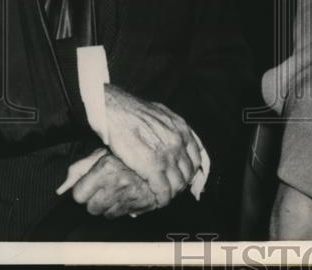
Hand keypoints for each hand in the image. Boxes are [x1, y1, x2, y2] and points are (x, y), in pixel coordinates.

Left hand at [60, 147, 157, 217]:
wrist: (157, 155)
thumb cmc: (125, 153)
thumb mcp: (100, 154)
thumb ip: (78, 170)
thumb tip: (60, 189)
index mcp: (106, 167)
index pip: (78, 195)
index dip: (83, 189)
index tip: (91, 183)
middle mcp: (119, 181)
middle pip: (92, 208)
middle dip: (95, 199)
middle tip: (105, 186)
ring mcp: (132, 193)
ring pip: (107, 214)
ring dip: (109, 205)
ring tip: (117, 189)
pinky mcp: (144, 202)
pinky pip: (123, 215)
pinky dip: (123, 207)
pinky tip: (127, 194)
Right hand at [103, 84, 201, 207]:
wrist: (115, 111)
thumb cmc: (132, 111)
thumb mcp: (162, 114)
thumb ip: (172, 127)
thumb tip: (177, 135)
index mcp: (182, 130)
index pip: (196, 158)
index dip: (189, 171)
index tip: (182, 176)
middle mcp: (179, 143)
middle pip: (188, 173)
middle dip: (181, 183)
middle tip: (170, 189)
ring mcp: (167, 155)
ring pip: (178, 184)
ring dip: (171, 193)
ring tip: (163, 196)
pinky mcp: (153, 167)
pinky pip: (164, 190)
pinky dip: (162, 199)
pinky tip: (156, 201)